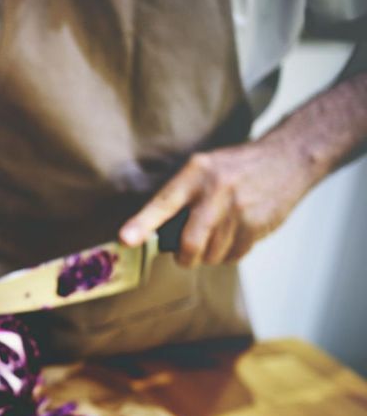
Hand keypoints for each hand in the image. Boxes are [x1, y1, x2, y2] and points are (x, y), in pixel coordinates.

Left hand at [119, 139, 318, 265]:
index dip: (143, 223)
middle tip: (185, 254)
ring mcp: (239, 210)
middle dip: (184, 257)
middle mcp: (216, 192)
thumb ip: (181, 196)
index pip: (163, 202)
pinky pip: (233, 256)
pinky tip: (236, 233)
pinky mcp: (257, 225)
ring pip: (211, 254)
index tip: (126, 239)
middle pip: (189, 243)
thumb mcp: (204, 168)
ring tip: (217, 234)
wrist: (289, 158)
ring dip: (209, 254)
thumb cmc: (236, 168)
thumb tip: (155, 233)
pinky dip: (229, 253)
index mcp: (196, 173)